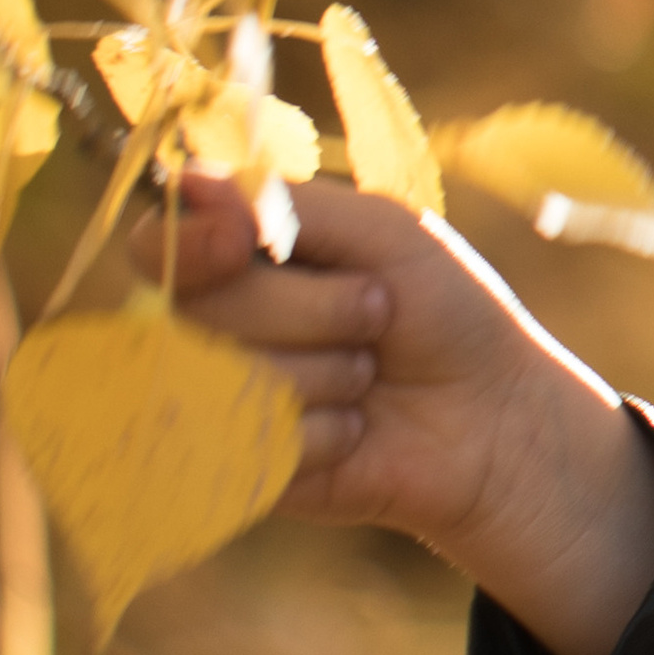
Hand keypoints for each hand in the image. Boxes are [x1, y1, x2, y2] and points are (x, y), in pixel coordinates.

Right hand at [129, 176, 653, 654]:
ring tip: (372, 375)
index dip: (186, 246)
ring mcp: (227, 405)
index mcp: (240, 262)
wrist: (498, 415)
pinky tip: (362, 430)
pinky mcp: (248, 472)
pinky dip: (332, 432)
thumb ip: (287, 205)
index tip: (237, 242)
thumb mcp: (383, 232)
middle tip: (381, 314)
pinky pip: (260, 445)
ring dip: (331, 373)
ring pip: (232, 381)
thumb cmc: (447, 312)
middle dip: (312, 309)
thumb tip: (185, 182)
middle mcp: (217, 332)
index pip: (156, 247)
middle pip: (197, 313)